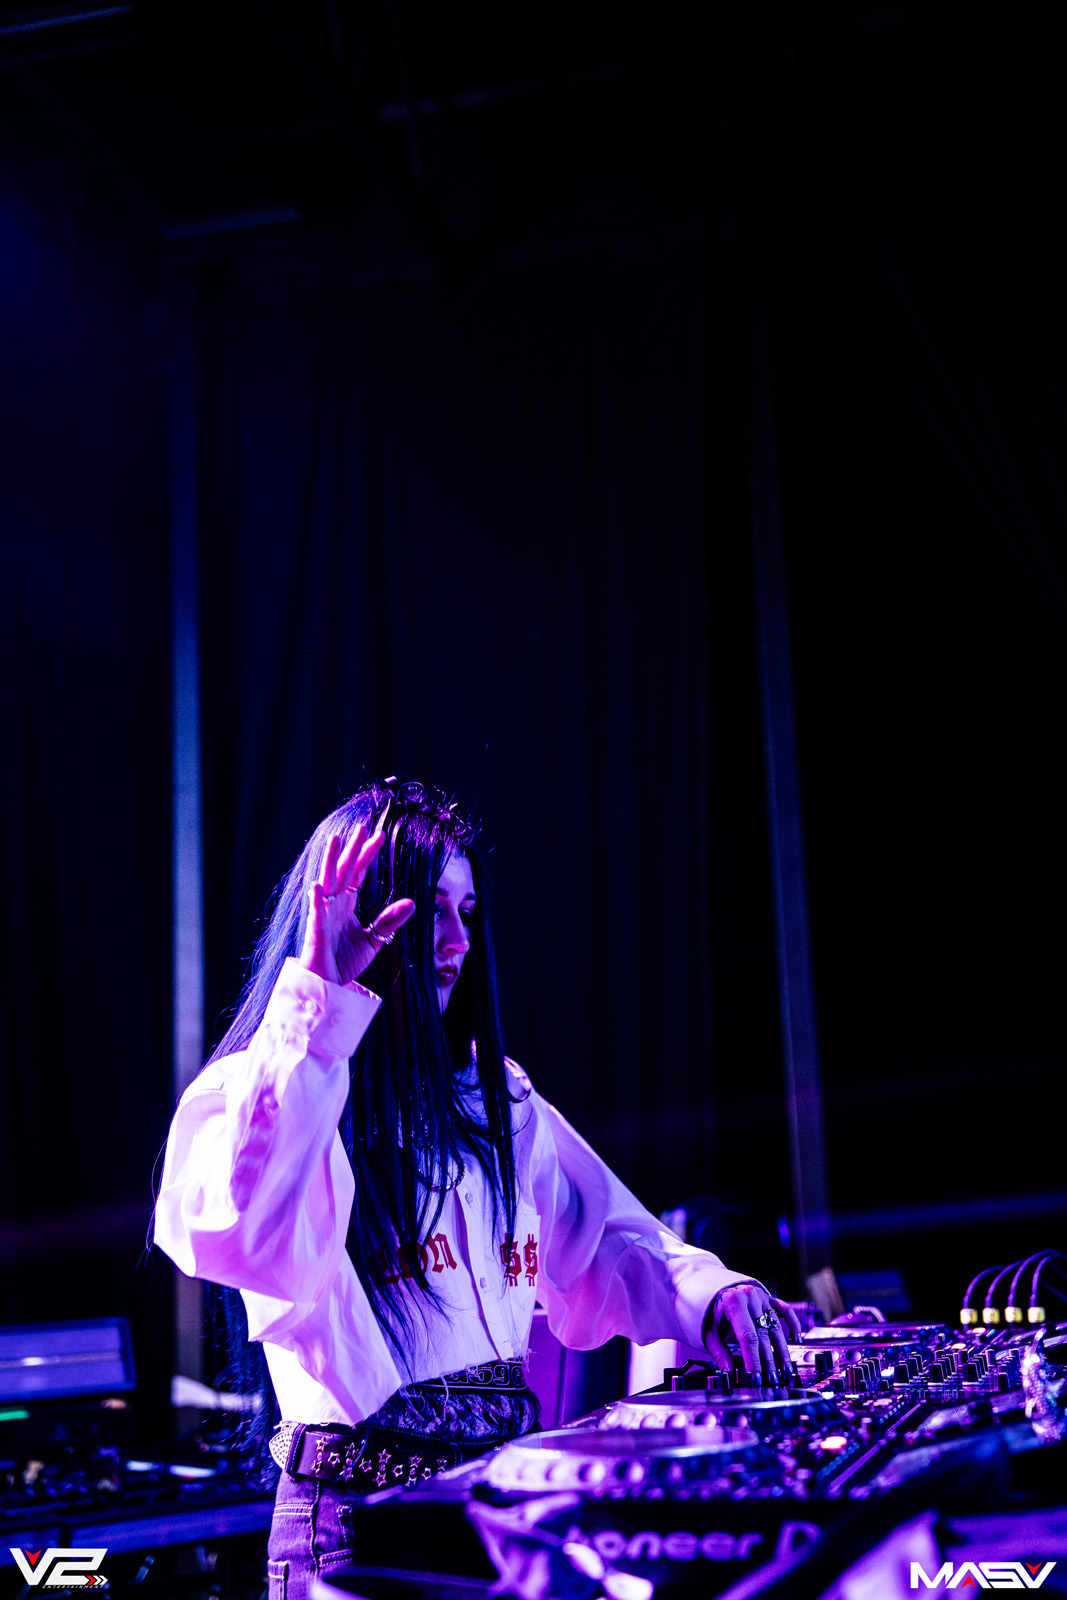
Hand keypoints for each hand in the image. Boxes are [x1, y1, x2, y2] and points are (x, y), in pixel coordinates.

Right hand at [299, 822, 414, 986]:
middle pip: (343, 870)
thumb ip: (389, 920)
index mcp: (346, 904)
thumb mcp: (374, 939)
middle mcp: (334, 904)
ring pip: (327, 882)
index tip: (380, 835)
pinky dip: (316, 900)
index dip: (368, 854)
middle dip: (352, 849)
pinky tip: (319, 886)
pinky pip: (316, 913)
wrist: (328, 985)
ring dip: (330, 862)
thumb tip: (412, 902)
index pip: (357, 872)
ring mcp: (323, 915)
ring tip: (336, 840)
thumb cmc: (344, 961)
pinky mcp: (316, 932)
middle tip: (361, 827)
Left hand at [702, 1284, 801, 1384]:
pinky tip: (796, 1339)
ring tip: (785, 1370)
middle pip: (763, 1334)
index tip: (756, 1377)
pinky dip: (793, 1324)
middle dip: (768, 1361)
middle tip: (772, 1380)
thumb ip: (719, 1352)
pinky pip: (786, 1310)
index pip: (747, 1337)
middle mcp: (750, 1297)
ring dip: (782, 1351)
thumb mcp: (709, 1331)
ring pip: (776, 1327)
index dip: (753, 1359)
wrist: (715, 1291)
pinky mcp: (769, 1298)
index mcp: (734, 1302)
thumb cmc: (711, 1312)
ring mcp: (762, 1297)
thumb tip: (729, 1372)